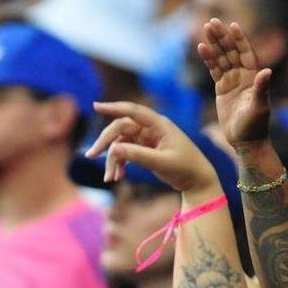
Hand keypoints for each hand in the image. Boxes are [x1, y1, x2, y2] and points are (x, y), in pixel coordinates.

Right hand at [86, 101, 219, 192]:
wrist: (197, 181)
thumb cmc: (185, 168)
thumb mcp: (161, 163)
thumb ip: (137, 155)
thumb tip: (113, 149)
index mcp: (159, 125)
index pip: (132, 111)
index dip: (113, 107)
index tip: (96, 106)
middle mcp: (151, 128)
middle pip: (120, 128)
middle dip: (105, 143)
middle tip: (90, 156)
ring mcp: (147, 138)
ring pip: (120, 143)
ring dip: (112, 159)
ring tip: (109, 178)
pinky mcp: (145, 149)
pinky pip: (125, 152)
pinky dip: (119, 164)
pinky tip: (117, 177)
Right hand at [196, 18, 272, 147]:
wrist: (246, 141)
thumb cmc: (255, 126)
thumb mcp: (260, 107)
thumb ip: (262, 88)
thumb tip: (267, 71)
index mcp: (254, 77)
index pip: (246, 53)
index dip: (240, 39)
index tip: (233, 25)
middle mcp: (244, 76)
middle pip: (231, 51)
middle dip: (222, 36)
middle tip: (212, 21)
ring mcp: (232, 82)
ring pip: (221, 58)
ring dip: (214, 44)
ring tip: (205, 29)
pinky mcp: (222, 90)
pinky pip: (213, 71)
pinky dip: (208, 59)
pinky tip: (201, 48)